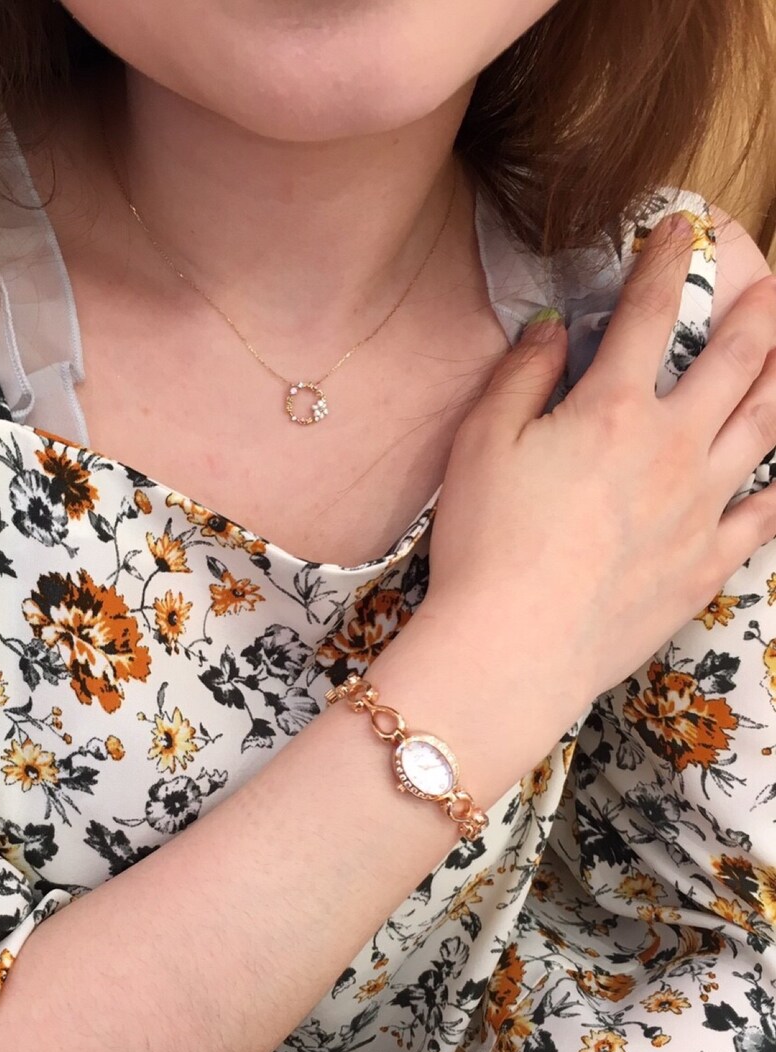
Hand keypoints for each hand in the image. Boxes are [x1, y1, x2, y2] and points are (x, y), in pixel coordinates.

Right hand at [428, 214, 775, 711]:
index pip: (650, 312)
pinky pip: (763, 515)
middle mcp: (673, 446)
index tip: (681, 226)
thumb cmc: (485, 544)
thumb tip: (551, 328)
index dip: (668, 259)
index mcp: (613, 409)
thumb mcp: (480, 443)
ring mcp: (700, 506)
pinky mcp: (706, 563)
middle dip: (758, 308)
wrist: (513, 647)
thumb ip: (521, 376)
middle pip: (735, 359)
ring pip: (766, 425)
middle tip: (769, 283)